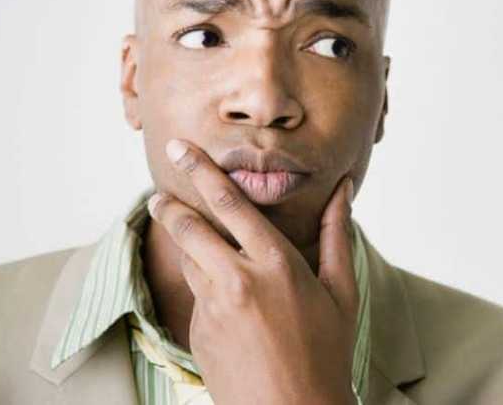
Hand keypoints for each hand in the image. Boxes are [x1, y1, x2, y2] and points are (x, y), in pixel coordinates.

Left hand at [147, 139, 357, 404]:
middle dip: (170, 204)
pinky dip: (209, 290)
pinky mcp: (197, 333)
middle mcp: (237, 280)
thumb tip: (343, 190)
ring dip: (189, 246)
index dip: (202, 172)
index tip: (181, 151)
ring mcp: (212, 309)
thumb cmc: (328, 352)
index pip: (230, 204)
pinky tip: (233, 308)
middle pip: (190, 228)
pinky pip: (198, 299)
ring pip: (190, 262)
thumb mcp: (342, 291)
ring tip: (193, 237)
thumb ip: (337, 235)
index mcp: (276, 263)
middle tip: (160, 188)